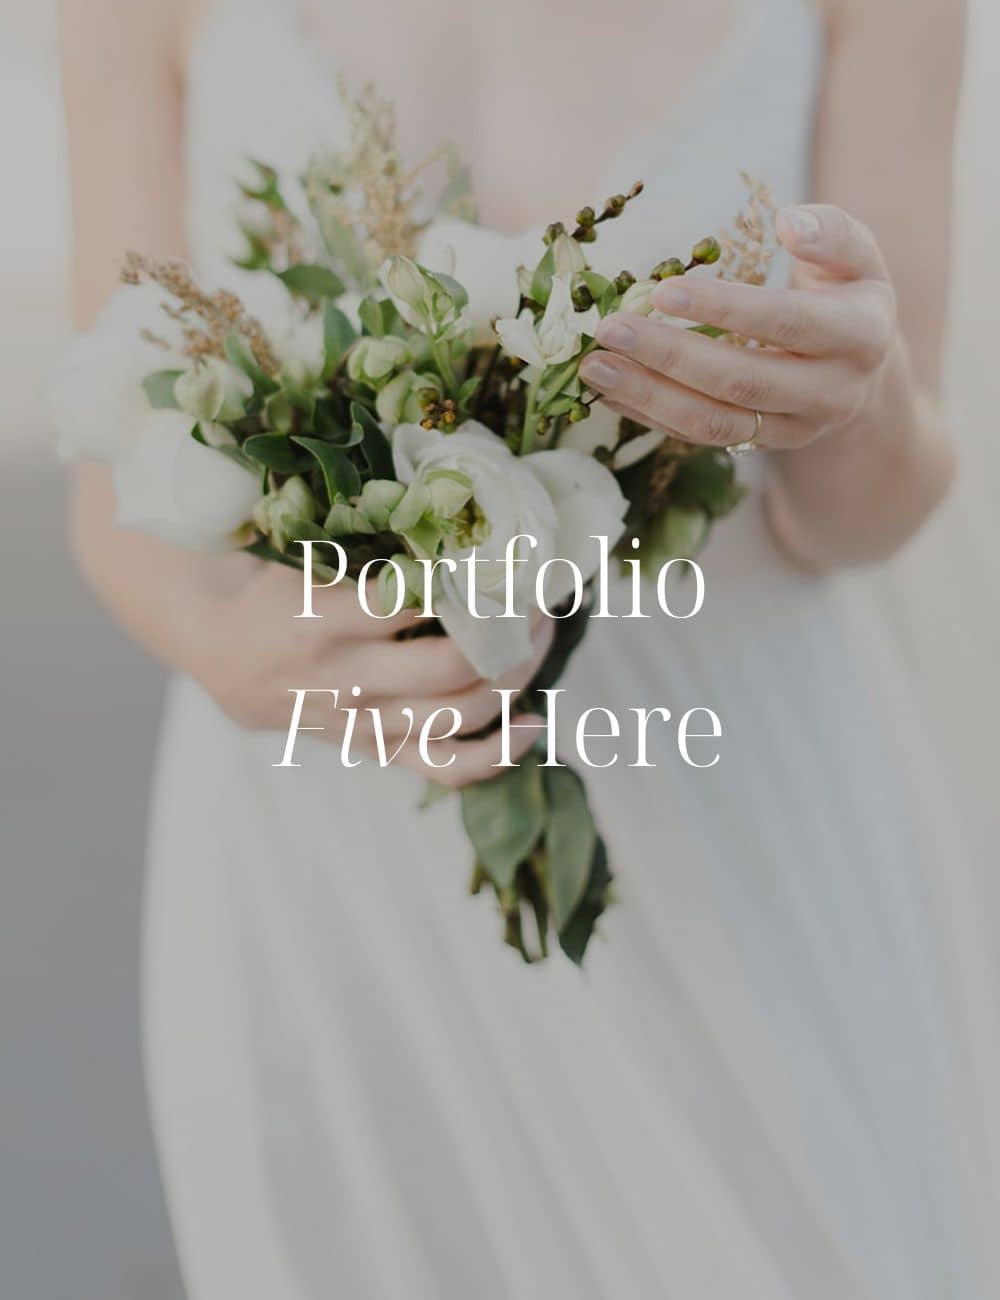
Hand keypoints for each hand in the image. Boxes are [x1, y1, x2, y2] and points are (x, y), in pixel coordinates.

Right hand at [188, 563, 549, 785]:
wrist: (216, 649)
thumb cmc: (269, 583)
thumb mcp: (294, 546)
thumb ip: (355, 533)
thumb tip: (442, 503)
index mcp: (319, 620)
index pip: (409, 606)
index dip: (469, 583)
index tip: (507, 554)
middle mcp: (344, 680)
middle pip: (450, 670)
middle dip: (509, 633)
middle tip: (538, 595)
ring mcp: (362, 722)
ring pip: (458, 717)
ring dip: (515, 678)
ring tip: (540, 636)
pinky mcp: (375, 747)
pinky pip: (443, 766)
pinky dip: (496, 755)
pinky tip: (534, 727)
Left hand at [579, 204, 897, 453]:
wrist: (861, 374)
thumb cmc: (845, 297)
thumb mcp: (857, 258)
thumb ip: (832, 232)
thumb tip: (789, 221)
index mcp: (859, 337)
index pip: (785, 322)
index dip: (726, 308)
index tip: (665, 289)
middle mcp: (831, 393)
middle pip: (741, 382)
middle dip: (669, 356)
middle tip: (610, 329)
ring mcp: (794, 429)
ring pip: (713, 422)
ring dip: (648, 396)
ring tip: (594, 367)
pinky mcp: (759, 447)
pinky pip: (699, 436)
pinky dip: (650, 414)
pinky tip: (609, 390)